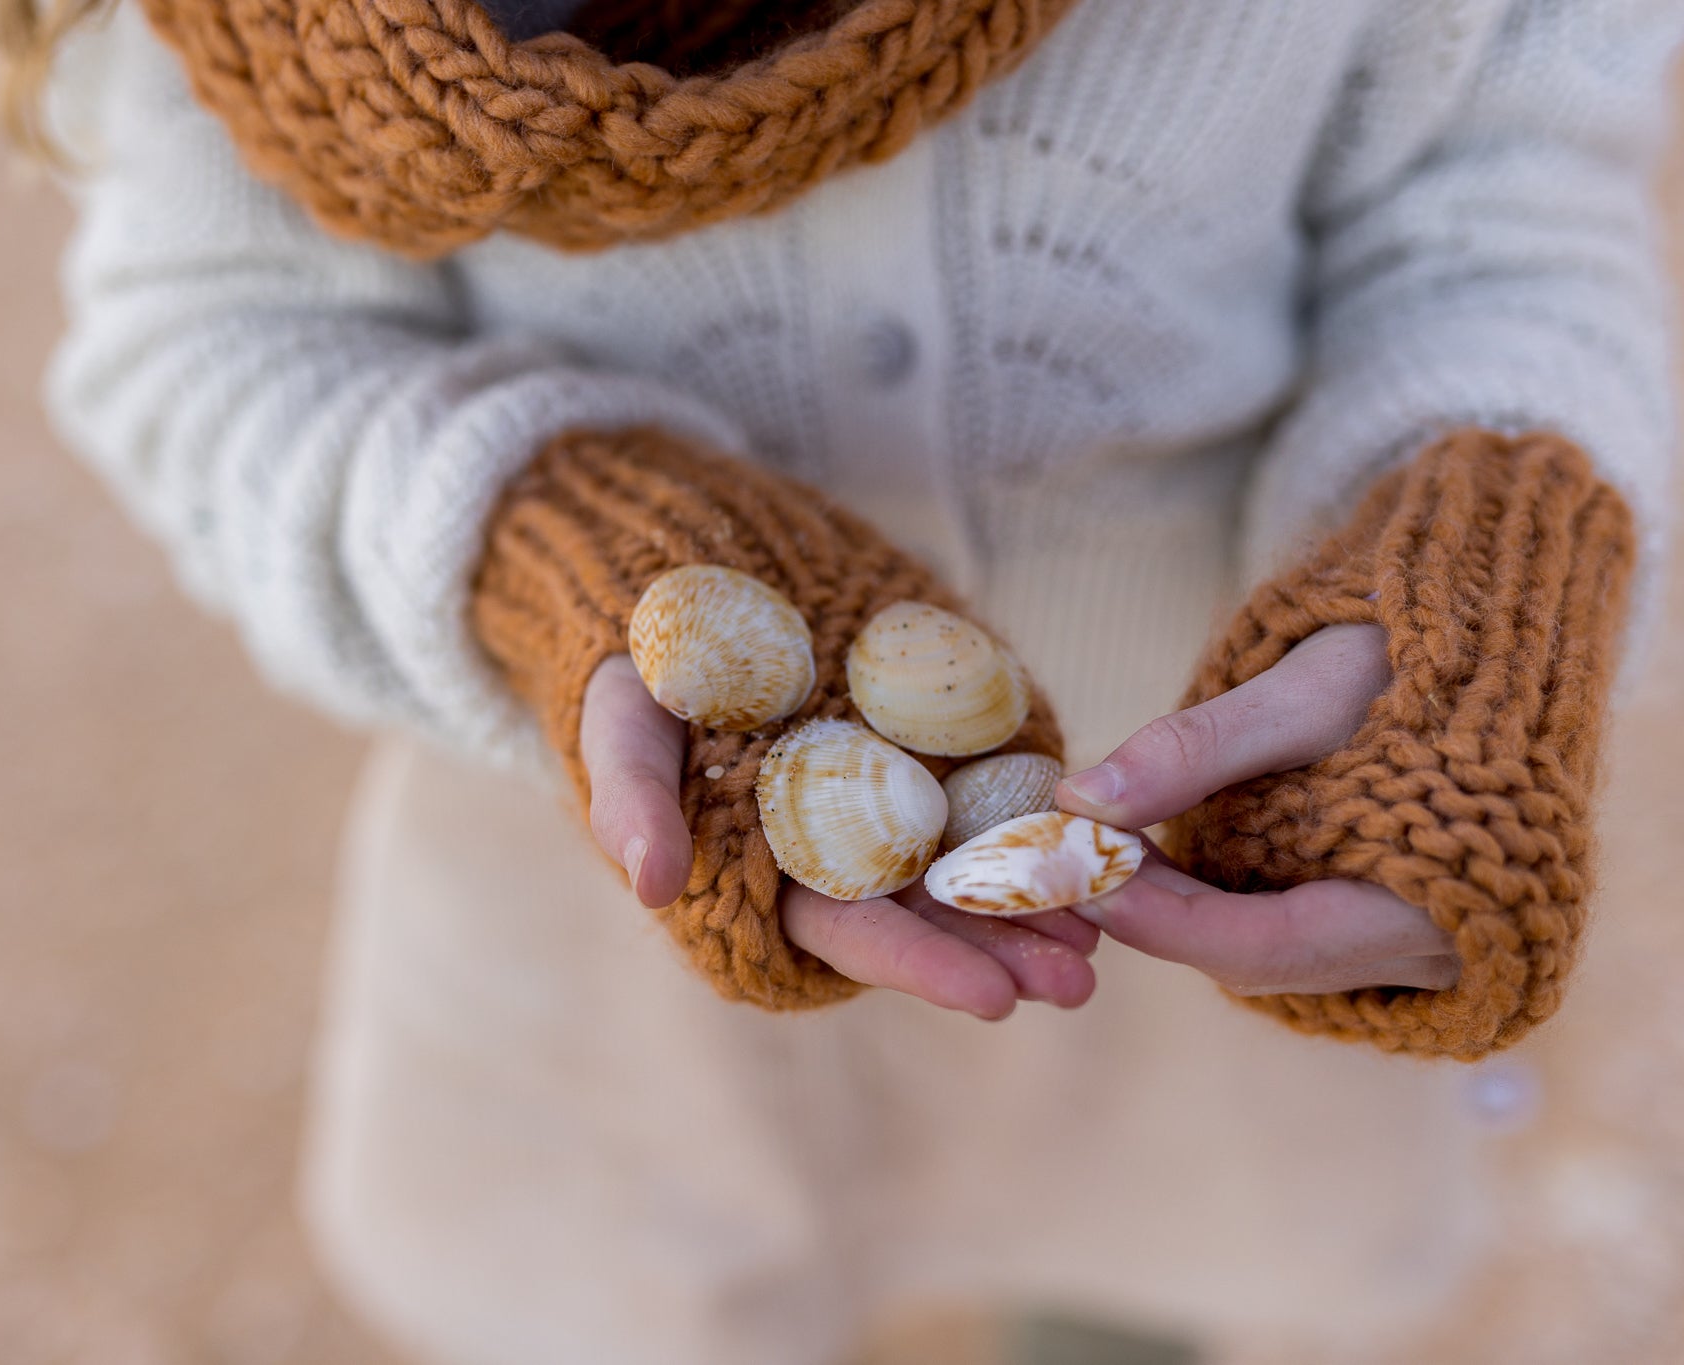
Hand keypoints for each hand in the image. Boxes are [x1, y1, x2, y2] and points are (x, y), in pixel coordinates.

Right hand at [582, 655, 1098, 1018]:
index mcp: (768, 867)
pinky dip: (1047, 810)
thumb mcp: (620, 718)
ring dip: (1040, 897)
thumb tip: (649, 886)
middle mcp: (840, 842)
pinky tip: (1103, 836)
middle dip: (1003, 949)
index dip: (917, 964)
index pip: (848, 930)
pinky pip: (999, 776)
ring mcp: (893, 786)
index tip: (992, 998)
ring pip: (976, 856)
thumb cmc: (640, 657)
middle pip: (931, 911)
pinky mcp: (932, 732)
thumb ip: (632, 798)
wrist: (688, 561)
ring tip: (1110, 931)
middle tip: (1079, 984)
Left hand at [1056, 624, 1457, 994]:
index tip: (1082, 875)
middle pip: (1260, 960)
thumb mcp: (1305, 690)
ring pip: (1269, 952)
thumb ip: (1195, 750)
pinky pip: (1292, 932)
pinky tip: (1171, 856)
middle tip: (1078, 856)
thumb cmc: (1415, 655)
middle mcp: (1430, 948)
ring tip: (1114, 846)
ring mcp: (1413, 945)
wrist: (1495, 640)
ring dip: (1183, 909)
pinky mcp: (1388, 921)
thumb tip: (1081, 800)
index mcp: (1436, 901)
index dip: (1161, 920)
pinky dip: (1223, 900)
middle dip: (1159, 915)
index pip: (1266, 946)